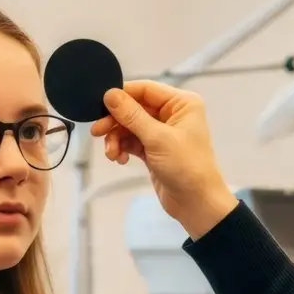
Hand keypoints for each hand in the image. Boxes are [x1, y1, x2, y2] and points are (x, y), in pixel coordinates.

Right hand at [94, 80, 238, 238]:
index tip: (100, 104)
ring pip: (129, 126)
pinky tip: (121, 159)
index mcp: (181, 103)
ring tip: (112, 154)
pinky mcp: (154, 149)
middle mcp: (173, 114)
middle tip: (97, 132)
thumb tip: (110, 94)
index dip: (122, 95)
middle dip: (115, 121)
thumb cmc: (186, 167)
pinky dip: (122, 148)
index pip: (145, 89)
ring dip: (116, 138)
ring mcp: (163, 132)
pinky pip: (131, 141)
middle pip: (134, 108)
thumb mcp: (157, 139)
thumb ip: (132, 115)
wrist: (197, 204)